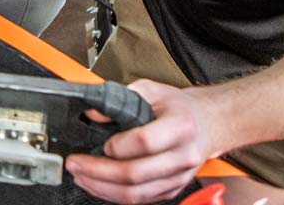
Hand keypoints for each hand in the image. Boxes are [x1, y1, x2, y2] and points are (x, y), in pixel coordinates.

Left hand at [66, 80, 216, 203]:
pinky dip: (112, 194)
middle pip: (136, 174)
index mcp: (180, 126)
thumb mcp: (152, 91)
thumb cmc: (179, 109)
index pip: (146, 141)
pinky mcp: (171, 189)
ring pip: (135, 193)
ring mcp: (178, 177)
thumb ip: (121, 97)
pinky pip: (139, 200)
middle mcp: (183, 155)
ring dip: (101, 187)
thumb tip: (93, 112)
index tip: (102, 142)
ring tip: (80, 175)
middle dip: (98, 171)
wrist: (207, 125)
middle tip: (76, 163)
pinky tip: (96, 184)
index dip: (119, 145)